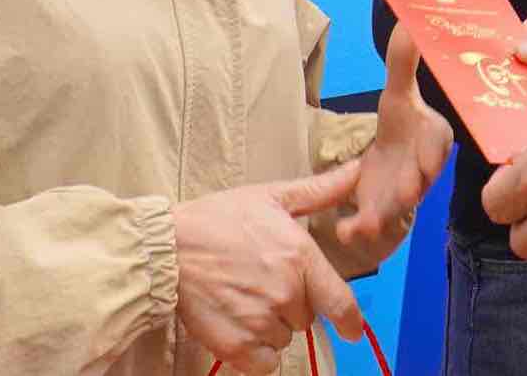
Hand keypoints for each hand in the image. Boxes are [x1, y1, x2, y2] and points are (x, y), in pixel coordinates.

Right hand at [174, 159, 367, 375]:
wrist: (168, 247)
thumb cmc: (220, 218)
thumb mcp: (272, 197)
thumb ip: (320, 191)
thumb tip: (357, 169)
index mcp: (300, 257)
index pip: (340, 302)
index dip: (351, 321)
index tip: (353, 330)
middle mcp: (285, 293)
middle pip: (307, 316)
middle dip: (292, 303)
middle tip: (263, 280)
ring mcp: (259, 321)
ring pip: (284, 337)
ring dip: (272, 325)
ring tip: (245, 297)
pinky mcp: (235, 346)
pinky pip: (264, 363)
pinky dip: (256, 351)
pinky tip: (241, 325)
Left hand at [323, 25, 452, 270]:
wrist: (390, 172)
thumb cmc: (400, 130)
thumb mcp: (397, 95)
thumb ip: (402, 63)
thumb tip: (409, 21)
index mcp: (432, 138)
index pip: (439, 142)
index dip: (434, 151)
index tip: (429, 157)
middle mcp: (423, 170)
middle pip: (421, 178)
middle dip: (413, 184)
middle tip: (404, 191)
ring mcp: (404, 196)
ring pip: (399, 207)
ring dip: (386, 213)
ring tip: (368, 221)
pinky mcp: (384, 216)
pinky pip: (375, 226)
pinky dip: (360, 230)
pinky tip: (345, 232)